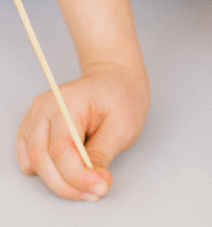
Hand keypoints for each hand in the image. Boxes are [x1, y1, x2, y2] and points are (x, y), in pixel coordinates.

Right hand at [16, 62, 148, 200]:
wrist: (115, 79)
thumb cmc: (121, 95)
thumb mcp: (123, 124)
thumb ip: (102, 154)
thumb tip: (93, 183)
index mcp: (68, 100)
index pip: (62, 148)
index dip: (78, 176)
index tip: (99, 188)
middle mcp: (44, 107)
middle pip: (43, 159)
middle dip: (69, 184)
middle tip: (96, 191)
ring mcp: (35, 116)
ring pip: (35, 162)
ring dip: (59, 179)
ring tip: (88, 179)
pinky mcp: (32, 127)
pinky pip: (30, 159)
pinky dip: (48, 170)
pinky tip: (72, 166)